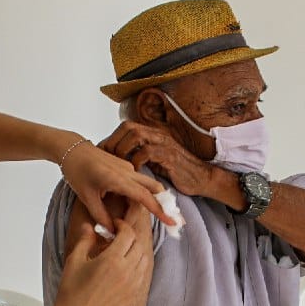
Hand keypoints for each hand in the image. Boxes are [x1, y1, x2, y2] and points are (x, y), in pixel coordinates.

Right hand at [53, 201, 152, 305]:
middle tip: (118, 237)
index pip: (128, 234)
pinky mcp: (133, 294)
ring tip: (122, 251)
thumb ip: (85, 240)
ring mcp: (132, 284)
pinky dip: (137, 265)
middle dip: (129, 237)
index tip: (115, 225)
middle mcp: (126, 271)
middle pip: (138, 244)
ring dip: (136, 250)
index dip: (123, 225)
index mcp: (112, 260)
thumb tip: (90, 226)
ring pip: (144, 258)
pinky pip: (142, 273)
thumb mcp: (74, 260)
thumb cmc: (71, 291)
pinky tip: (124, 266)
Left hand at [60, 141, 176, 229]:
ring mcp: (127, 168)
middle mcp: (127, 171)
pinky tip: (137, 206)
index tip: (172, 222)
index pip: (144, 197)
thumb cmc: (76, 171)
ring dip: (152, 200)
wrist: (72, 149)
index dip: (159, 211)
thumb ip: (101, 216)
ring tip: (153, 215)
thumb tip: (114, 232)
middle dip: (162, 205)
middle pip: (153, 189)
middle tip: (172, 220)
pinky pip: (139, 182)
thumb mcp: (86, 197)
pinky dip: (143, 194)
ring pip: (147, 185)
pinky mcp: (125, 167)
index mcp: (118, 179)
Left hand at [98, 122, 218, 198]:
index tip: (102, 154)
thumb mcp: (156, 162)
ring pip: (136, 135)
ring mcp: (164, 143)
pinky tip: (134, 171)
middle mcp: (158, 135)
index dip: (112, 138)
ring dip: (123, 149)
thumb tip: (120, 161)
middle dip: (114, 141)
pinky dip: (136, 161)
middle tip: (107, 159)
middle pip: (128, 126)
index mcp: (153, 135)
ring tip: (119, 165)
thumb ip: (141, 157)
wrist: (202, 179)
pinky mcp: (170, 155)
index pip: (126, 127)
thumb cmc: (178, 173)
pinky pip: (147, 151)